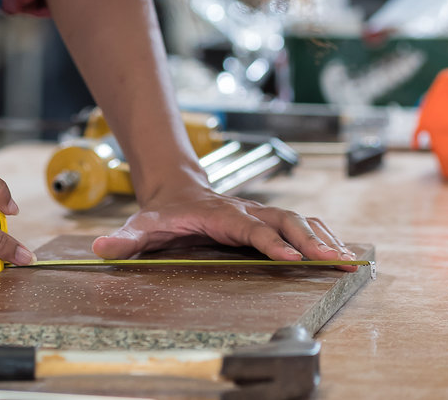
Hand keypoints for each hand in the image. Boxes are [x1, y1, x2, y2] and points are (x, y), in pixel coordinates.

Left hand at [91, 181, 357, 268]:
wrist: (173, 189)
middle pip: (285, 220)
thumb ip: (124, 237)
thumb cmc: (162, 212)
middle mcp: (245, 211)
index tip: (291, 258)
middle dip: (310, 239)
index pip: (250, 228)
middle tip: (334, 258)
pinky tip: (339, 250)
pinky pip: (299, 226)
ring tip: (345, 257)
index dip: (270, 242)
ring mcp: (258, 214)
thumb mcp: (141, 225)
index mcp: (220, 214)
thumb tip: (101, 247)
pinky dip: (320, 236)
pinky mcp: (265, 221)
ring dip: (321, 237)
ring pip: (297, 220)